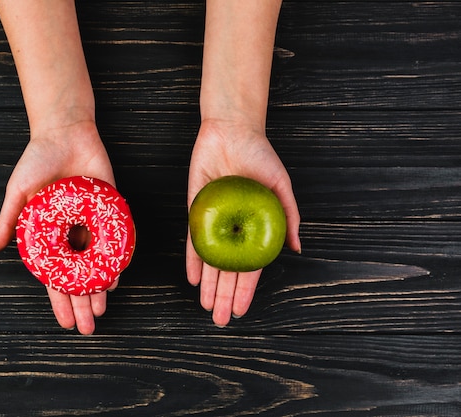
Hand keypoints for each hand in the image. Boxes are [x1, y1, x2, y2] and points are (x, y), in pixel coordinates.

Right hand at [0, 121, 116, 334]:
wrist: (65, 132)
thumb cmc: (37, 160)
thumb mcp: (18, 192)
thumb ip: (7, 222)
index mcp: (49, 235)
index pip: (55, 276)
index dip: (60, 300)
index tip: (65, 323)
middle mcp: (71, 235)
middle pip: (79, 276)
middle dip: (83, 302)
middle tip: (89, 327)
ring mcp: (91, 224)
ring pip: (97, 264)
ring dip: (100, 288)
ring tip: (102, 310)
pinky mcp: (110, 211)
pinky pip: (115, 240)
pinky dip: (116, 259)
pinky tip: (117, 278)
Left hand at [186, 119, 300, 326]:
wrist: (231, 131)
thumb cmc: (260, 156)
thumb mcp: (281, 186)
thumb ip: (288, 217)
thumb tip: (296, 248)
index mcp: (255, 226)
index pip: (250, 265)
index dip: (246, 288)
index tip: (241, 309)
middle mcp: (234, 228)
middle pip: (228, 268)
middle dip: (225, 294)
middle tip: (220, 318)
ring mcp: (214, 221)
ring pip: (210, 260)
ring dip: (209, 284)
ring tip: (207, 306)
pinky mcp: (196, 210)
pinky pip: (193, 239)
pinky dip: (192, 259)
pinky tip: (193, 278)